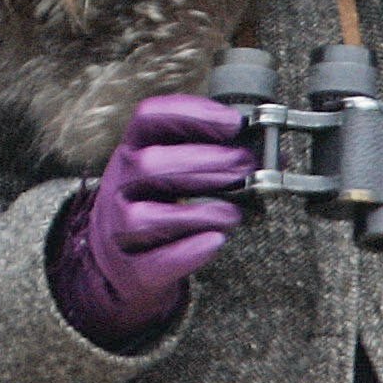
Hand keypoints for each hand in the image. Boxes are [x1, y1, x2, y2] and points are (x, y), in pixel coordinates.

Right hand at [47, 91, 252, 345]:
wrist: (117, 265)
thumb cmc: (154, 206)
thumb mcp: (166, 171)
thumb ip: (206, 155)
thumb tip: (266, 151)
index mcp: (131, 151)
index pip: (149, 118)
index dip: (192, 114)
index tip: (233, 122)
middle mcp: (119, 186)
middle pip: (148, 165)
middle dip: (205, 163)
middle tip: (246, 167)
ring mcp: (118, 229)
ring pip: (146, 217)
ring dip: (200, 211)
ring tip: (234, 213)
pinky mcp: (131, 269)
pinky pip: (156, 261)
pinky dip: (188, 252)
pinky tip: (215, 241)